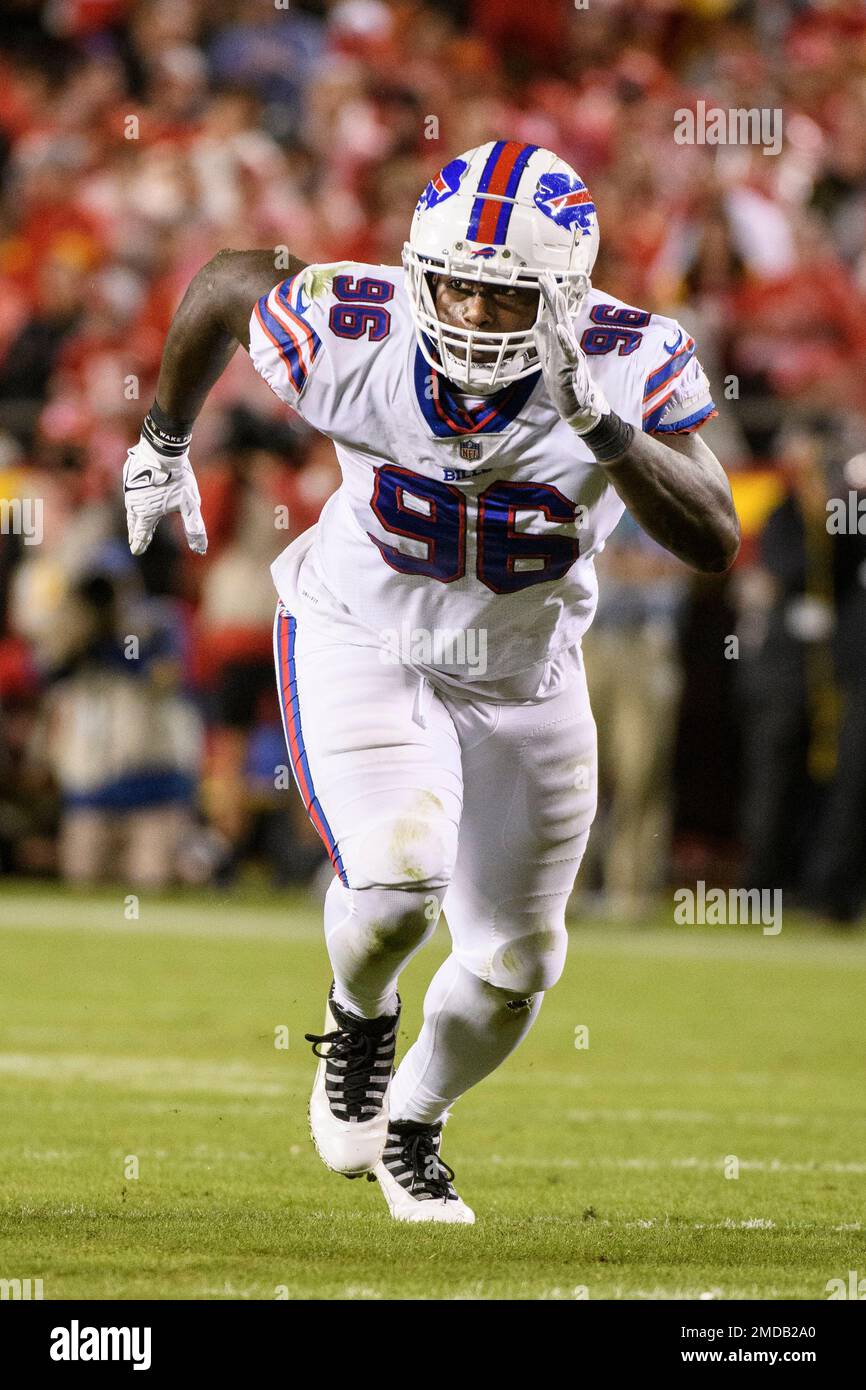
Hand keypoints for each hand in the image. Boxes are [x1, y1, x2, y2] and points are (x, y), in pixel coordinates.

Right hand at [123, 436, 207, 555]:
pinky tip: (137, 494)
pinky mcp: (130, 474)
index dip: (140, 543)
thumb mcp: (190, 506)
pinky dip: (134, 497)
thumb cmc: (178, 480)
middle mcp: (134, 503)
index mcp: (146, 513)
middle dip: (135, 532)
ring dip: (133, 515)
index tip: (136, 551)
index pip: (142, 533)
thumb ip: (194, 528)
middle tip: (134, 540)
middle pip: (134, 522)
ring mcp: (130, 488)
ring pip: (131, 506)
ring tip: (135, 520)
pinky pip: (131, 491)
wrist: (163, 451)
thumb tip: (201, 550)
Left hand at [533, 271, 610, 433]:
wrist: (581, 409)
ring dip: (560, 312)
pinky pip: (568, 353)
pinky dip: (564, 341)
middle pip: (560, 315)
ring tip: (554, 294)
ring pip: (564, 330)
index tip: (543, 275)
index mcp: (562, 342)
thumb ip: (545, 342)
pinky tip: (559, 328)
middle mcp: (567, 345)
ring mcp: (570, 356)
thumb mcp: (551, 361)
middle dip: (553, 295)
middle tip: (546, 275)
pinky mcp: (572, 370)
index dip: (549, 295)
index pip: (555, 314)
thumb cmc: (569, 385)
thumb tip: (538, 323)